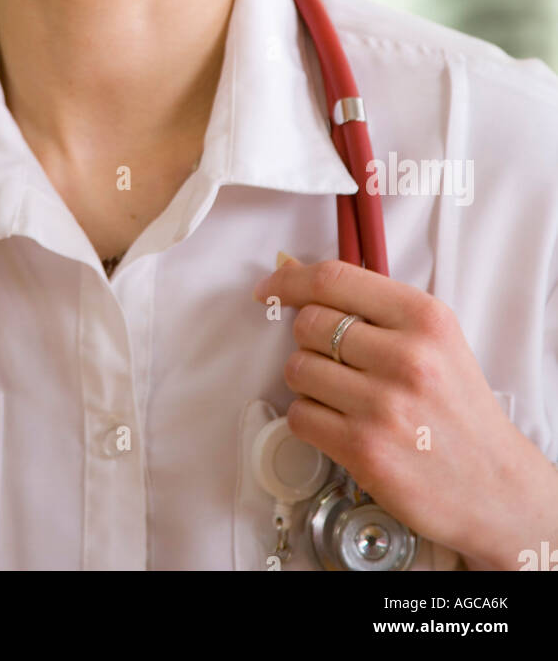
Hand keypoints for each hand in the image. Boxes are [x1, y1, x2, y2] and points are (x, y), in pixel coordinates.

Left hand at [252, 254, 542, 564]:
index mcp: (425, 318)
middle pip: (309, 324)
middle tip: (337, 362)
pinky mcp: (363, 450)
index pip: (334, 279)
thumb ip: (375, 309)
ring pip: (297, 368)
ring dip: (309, 381)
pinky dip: (310, 419)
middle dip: (310, 340)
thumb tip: (296, 277)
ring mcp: (383, 405)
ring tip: (345, 397)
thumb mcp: (436, 340)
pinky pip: (300, 416)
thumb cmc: (458, 409)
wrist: (493, 486)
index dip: (290, 279)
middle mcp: (406, 357)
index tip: (271, 287)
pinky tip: (341, 425)